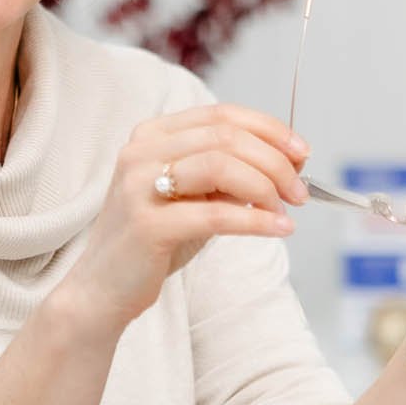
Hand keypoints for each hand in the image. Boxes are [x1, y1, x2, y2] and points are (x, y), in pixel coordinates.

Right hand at [58, 104, 307, 331]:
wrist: (104, 289)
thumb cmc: (154, 242)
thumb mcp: (194, 197)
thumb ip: (230, 174)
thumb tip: (289, 161)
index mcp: (153, 135)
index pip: (221, 115)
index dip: (269, 129)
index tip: (301, 152)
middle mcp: (141, 152)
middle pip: (225, 137)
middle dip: (275, 161)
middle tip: (300, 190)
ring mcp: (140, 186)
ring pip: (221, 166)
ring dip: (266, 187)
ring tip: (286, 210)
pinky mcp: (147, 225)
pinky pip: (215, 214)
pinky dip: (256, 221)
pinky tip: (278, 229)